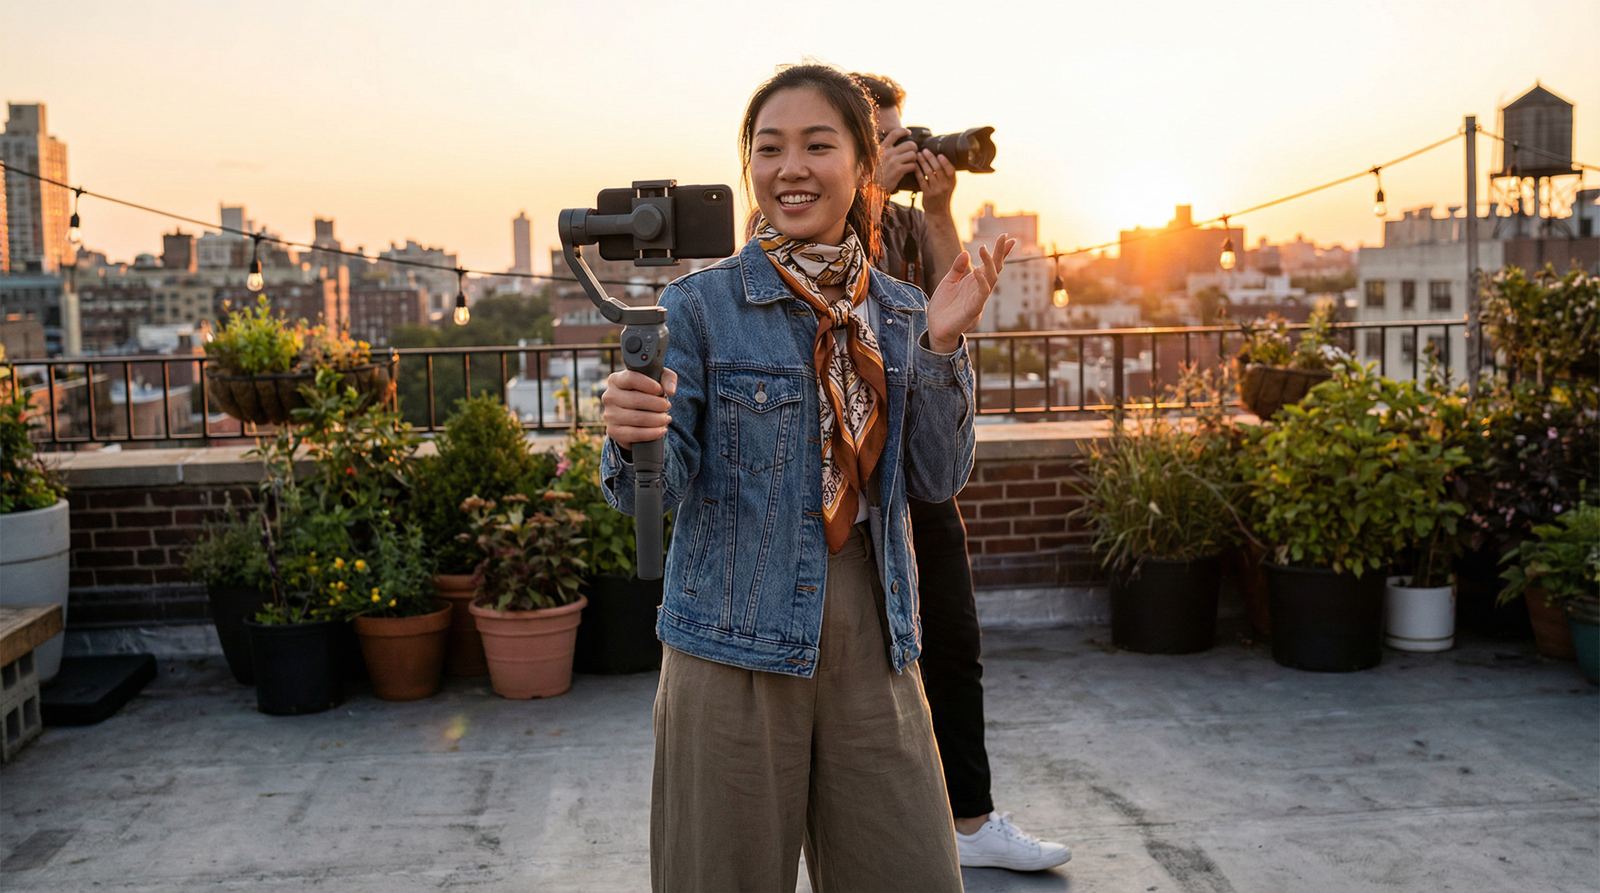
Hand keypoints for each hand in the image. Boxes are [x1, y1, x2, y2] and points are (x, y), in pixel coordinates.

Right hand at [602, 368, 677, 447]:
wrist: (635, 416)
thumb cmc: (647, 392)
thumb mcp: (658, 380)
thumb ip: (668, 379)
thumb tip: (670, 391)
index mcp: (616, 380)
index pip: (631, 379)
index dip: (648, 385)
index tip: (660, 390)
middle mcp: (609, 396)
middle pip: (636, 400)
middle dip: (657, 404)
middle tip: (667, 406)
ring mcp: (609, 415)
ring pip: (637, 418)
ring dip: (657, 419)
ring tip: (666, 418)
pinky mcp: (613, 431)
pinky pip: (634, 434)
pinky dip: (652, 433)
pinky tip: (661, 430)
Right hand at [876, 127, 918, 193]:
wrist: (872, 187)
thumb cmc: (876, 173)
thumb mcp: (877, 157)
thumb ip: (885, 150)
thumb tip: (896, 142)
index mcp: (882, 148)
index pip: (895, 133)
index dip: (904, 131)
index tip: (909, 132)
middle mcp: (888, 153)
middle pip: (909, 144)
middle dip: (914, 148)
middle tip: (913, 153)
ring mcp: (893, 162)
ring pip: (913, 155)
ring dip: (915, 159)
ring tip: (911, 162)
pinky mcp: (898, 171)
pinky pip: (912, 166)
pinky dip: (914, 168)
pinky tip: (910, 170)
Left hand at [916, 150, 956, 211]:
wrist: (938, 213)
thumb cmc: (942, 196)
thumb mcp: (949, 186)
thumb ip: (946, 175)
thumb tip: (939, 158)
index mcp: (952, 182)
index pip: (950, 169)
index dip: (945, 161)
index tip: (939, 154)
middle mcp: (945, 186)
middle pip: (938, 169)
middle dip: (930, 158)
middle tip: (924, 150)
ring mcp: (936, 190)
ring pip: (929, 173)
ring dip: (922, 162)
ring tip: (918, 155)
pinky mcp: (927, 194)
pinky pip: (921, 180)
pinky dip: (918, 171)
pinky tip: (914, 166)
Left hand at [926, 234, 1016, 352]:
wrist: (935, 329)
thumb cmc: (943, 308)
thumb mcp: (948, 282)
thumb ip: (957, 268)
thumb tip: (966, 252)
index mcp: (974, 283)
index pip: (990, 265)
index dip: (999, 252)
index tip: (1007, 238)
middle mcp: (979, 290)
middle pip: (994, 269)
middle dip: (999, 253)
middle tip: (1004, 237)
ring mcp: (978, 300)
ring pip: (990, 280)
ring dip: (989, 264)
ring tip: (983, 248)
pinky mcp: (973, 311)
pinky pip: (981, 295)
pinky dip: (981, 283)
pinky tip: (977, 271)